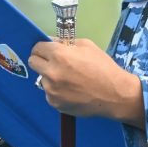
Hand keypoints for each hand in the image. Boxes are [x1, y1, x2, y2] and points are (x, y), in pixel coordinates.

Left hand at [28, 38, 144, 126]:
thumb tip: (52, 42)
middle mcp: (51, 73)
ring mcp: (51, 90)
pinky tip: (71, 91)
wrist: (114, 94)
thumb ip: (65, 42)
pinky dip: (56, 91)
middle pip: (33, 62)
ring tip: (68, 79)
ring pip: (42, 79)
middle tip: (53, 62)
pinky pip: (49, 93)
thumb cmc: (103, 67)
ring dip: (50, 76)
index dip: (43, 47)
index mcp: (59, 55)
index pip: (37, 48)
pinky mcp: (55, 104)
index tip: (48, 50)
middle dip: (41, 59)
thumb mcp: (86, 45)